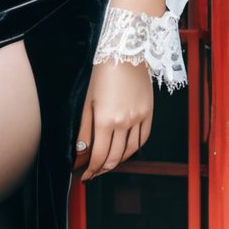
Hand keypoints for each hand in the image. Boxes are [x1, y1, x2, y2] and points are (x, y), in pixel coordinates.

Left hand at [73, 57, 152, 180]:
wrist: (125, 54)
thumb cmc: (103, 74)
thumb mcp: (87, 103)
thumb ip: (84, 131)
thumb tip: (80, 152)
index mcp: (105, 120)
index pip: (99, 155)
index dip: (91, 169)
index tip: (86, 175)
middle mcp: (124, 122)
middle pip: (115, 157)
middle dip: (103, 169)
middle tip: (94, 173)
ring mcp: (138, 118)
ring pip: (130, 151)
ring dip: (119, 162)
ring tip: (109, 164)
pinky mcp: (148, 113)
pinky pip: (144, 138)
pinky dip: (135, 148)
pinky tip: (127, 151)